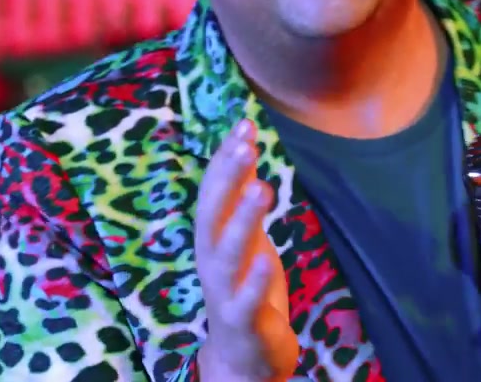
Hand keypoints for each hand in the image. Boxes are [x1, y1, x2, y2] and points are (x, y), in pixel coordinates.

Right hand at [194, 120, 297, 381]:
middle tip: (246, 146)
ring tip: (262, 188)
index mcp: (213, 238)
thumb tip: (244, 145)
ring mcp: (225, 291)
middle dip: (227, 179)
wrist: (242, 355)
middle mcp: (211, 260)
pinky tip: (268, 258)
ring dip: (243, 220)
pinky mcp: (244, 320)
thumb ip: (241, 197)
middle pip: (213, 215)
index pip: (214, 191)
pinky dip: (255, 279)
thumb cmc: (244, 288)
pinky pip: (246, 299)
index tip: (244, 125)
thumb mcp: (244, 237)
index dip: (225, 160)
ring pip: (228, 253)